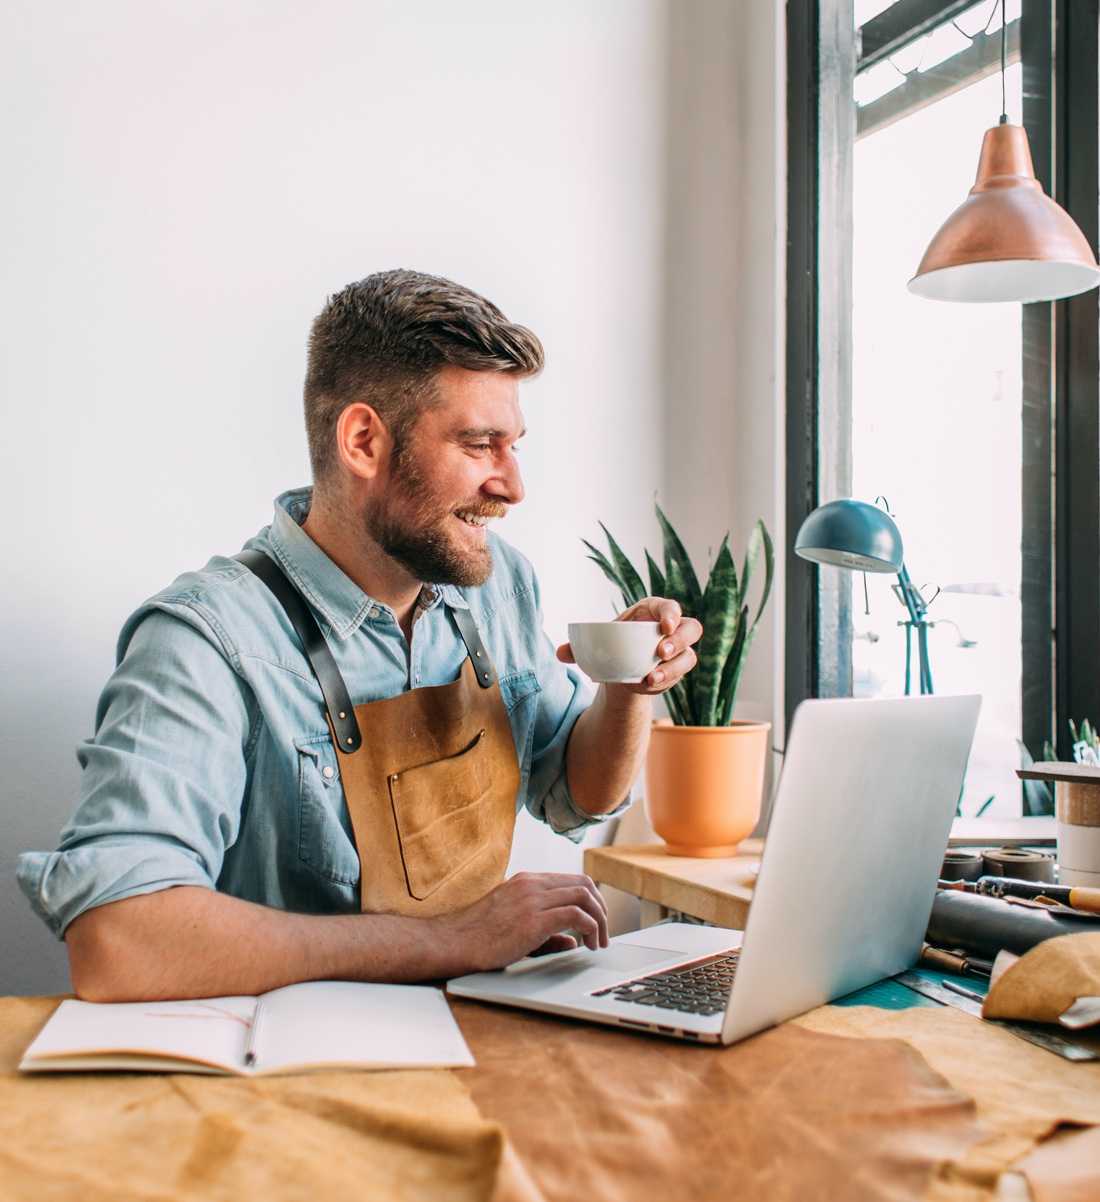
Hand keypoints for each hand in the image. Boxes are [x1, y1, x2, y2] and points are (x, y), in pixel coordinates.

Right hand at [439, 872, 608, 972]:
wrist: (453, 942)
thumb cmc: (478, 937)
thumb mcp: (515, 924)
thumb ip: (546, 931)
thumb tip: (572, 940)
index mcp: (527, 881)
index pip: (572, 879)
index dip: (592, 899)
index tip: (597, 919)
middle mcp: (532, 884)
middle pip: (584, 884)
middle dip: (601, 908)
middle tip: (604, 932)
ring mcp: (533, 899)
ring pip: (584, 896)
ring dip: (600, 920)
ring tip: (599, 942)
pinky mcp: (534, 920)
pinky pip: (576, 916)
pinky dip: (590, 928)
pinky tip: (587, 944)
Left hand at [556, 597, 702, 695]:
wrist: (619, 667)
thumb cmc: (612, 646)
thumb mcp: (597, 643)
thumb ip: (578, 647)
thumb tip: (560, 653)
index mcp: (653, 611)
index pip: (670, 607)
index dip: (671, 614)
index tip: (664, 626)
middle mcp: (672, 629)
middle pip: (691, 629)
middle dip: (679, 640)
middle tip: (661, 652)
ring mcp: (679, 651)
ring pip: (689, 655)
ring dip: (674, 667)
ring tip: (652, 677)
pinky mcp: (678, 669)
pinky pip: (681, 674)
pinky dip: (667, 680)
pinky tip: (649, 685)